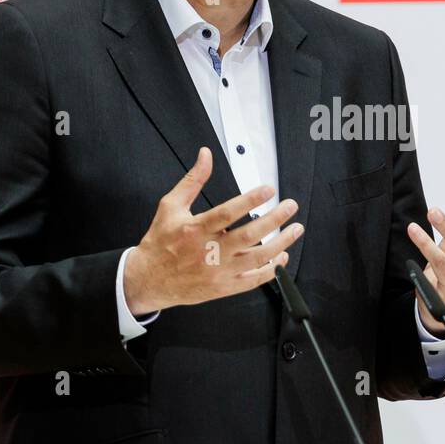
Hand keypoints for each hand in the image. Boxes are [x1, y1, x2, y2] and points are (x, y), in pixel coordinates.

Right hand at [124, 147, 303, 312]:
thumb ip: (193, 180)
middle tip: (290, 207)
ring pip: (256, 259)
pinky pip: (252, 281)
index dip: (250, 200)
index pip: (227, 213)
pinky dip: (270, 270)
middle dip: (274, 220)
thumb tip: (205, 155)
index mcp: (195, 230)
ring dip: (280, 244)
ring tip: (295, 230)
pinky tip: (281, 258)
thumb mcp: (171, 206)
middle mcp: (209, 252)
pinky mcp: (223, 288)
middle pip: (248, 236)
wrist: (149, 280)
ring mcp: (218, 272)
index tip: (269, 189)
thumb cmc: (161, 242)